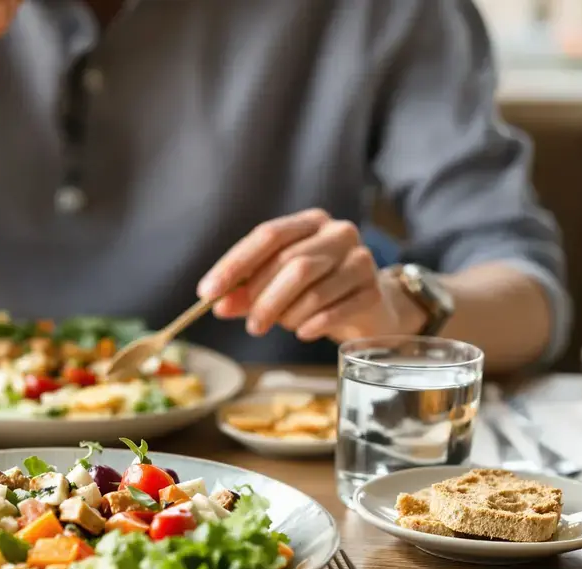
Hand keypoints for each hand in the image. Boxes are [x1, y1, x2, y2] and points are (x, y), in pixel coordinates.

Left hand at [196, 209, 425, 342]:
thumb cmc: (314, 290)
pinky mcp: (374, 290)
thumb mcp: (275, 287)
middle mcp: (338, 233)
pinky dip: (314, 323)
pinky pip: (337, 309)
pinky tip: (303, 332)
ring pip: (313, 287)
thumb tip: (217, 303)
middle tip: (250, 325)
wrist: (368, 307)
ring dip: (287, 314)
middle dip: (262, 297)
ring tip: (279, 327)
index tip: (208, 293)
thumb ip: (246, 292)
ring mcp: (361, 260)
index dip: (235, 264)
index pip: (268, 235)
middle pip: (291, 262)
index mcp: (309, 222)